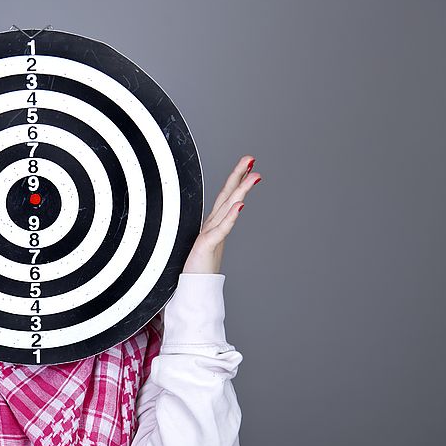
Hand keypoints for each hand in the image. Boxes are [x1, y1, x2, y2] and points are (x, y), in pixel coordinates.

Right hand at [183, 155, 260, 273]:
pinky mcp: (206, 245)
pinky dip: (230, 216)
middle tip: (250, 158)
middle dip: (238, 175)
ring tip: (254, 175)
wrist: (190, 288)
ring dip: (240, 189)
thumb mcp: (212, 246)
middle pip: (226, 195)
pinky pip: (221, 229)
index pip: (226, 197)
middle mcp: (211, 224)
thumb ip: (218, 232)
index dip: (237, 180)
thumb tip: (228, 220)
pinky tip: (240, 205)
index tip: (249, 165)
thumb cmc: (200, 268)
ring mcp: (208, 233)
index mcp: (213, 223)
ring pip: (226, 207)